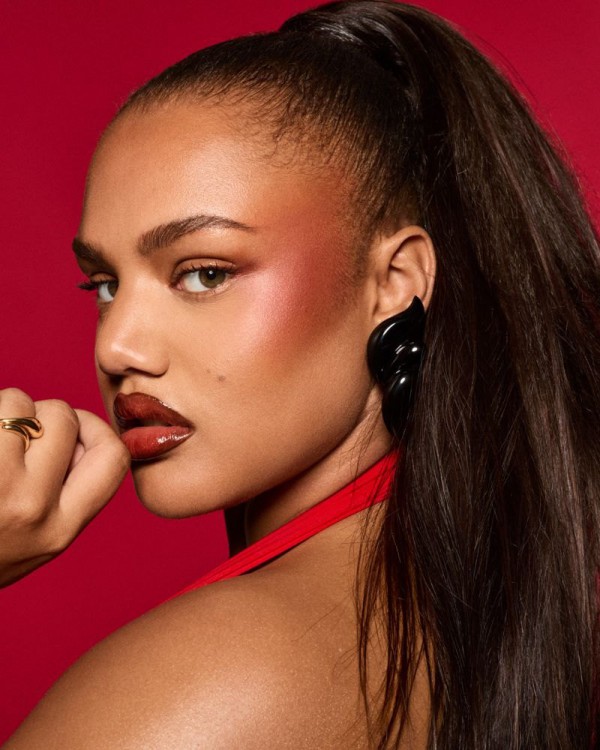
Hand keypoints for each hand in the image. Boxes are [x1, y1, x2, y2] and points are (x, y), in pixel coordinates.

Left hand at [0, 387, 129, 587]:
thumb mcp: (40, 540)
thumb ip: (68, 493)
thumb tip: (75, 432)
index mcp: (61, 529)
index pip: (113, 457)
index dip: (95, 429)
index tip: (73, 431)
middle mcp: (30, 508)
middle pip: (63, 418)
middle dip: (41, 415)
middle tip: (15, 439)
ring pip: (17, 403)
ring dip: (1, 410)